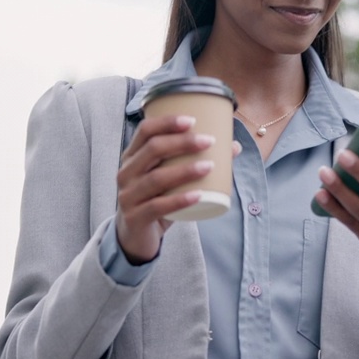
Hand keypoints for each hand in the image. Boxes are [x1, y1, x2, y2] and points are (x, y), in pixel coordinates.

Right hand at [115, 117, 241, 263]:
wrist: (135, 237)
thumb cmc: (156, 200)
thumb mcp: (169, 179)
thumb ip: (194, 162)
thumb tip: (233, 146)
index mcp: (132, 157)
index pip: (145, 131)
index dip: (167, 122)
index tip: (192, 120)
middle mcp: (126, 173)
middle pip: (152, 149)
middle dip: (182, 142)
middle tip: (208, 141)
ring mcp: (128, 196)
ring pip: (156, 178)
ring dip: (185, 170)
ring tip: (209, 166)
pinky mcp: (135, 217)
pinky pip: (158, 206)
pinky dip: (180, 200)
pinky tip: (198, 195)